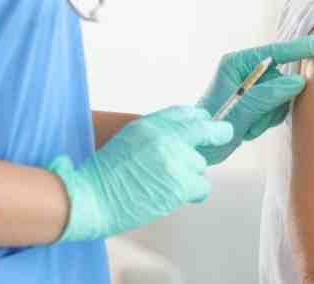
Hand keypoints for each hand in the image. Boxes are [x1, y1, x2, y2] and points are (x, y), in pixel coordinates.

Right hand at [49, 106, 233, 241]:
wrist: (89, 199)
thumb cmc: (102, 177)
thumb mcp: (127, 141)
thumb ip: (154, 136)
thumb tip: (183, 139)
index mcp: (148, 125)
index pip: (183, 112)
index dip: (198, 117)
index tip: (206, 120)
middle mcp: (165, 137)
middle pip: (204, 131)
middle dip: (216, 133)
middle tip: (224, 134)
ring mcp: (175, 160)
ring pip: (200, 164)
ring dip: (189, 175)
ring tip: (166, 184)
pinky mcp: (180, 184)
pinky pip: (202, 186)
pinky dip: (194, 193)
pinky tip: (179, 196)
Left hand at [197, 36, 313, 163]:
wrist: (201, 149)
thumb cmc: (211, 128)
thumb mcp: (238, 113)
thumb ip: (267, 96)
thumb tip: (298, 81)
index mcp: (236, 64)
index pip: (273, 53)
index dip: (297, 48)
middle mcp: (246, 72)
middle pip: (281, 76)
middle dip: (277, 99)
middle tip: (260, 115)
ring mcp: (253, 86)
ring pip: (283, 94)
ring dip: (271, 113)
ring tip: (250, 125)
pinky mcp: (258, 101)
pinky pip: (279, 106)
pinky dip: (269, 119)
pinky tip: (252, 127)